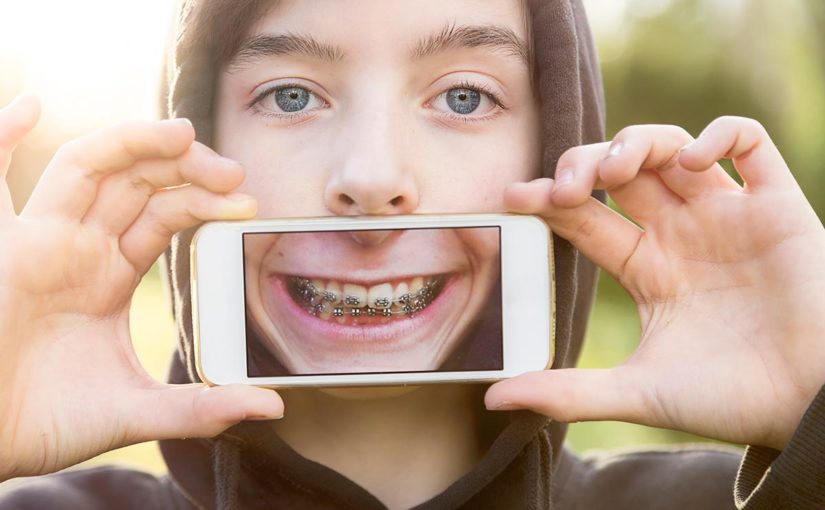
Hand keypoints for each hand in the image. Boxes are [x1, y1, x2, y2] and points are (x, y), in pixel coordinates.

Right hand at [0, 94, 282, 479]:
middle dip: (185, 167)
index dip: (205, 202)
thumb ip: (202, 408)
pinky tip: (31, 105)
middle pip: (136, 181)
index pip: (164, 215)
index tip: (250, 203)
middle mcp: (76, 248)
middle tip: (233, 170)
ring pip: (87, 168)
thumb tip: (272, 408)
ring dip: (133, 142)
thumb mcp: (137, 412)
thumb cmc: (46, 423)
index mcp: (108, 275)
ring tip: (183, 134)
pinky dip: (0, 137)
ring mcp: (36, 242)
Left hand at [485, 117, 824, 449]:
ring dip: (637, 144)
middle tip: (566, 185)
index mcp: (646, 268)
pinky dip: (719, 135)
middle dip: (585, 165)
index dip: (548, 200)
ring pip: (672, 148)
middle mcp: (681, 234)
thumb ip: (568, 392)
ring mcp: (727, 216)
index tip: (514, 196)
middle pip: (620, 172)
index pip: (584, 218)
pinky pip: (750, 144)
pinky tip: (692, 161)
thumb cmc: (729, 400)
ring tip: (614, 171)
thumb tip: (494, 400)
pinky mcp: (778, 206)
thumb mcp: (638, 392)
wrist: (811, 409)